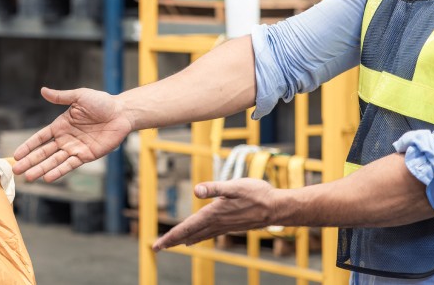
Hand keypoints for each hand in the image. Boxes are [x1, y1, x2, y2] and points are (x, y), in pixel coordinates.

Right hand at [12, 87, 132, 182]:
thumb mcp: (79, 96)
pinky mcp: (86, 156)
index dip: (28, 146)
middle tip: (16, 170)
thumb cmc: (101, 102)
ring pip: (54, 161)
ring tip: (29, 177)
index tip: (16, 154)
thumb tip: (43, 90)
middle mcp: (66, 139)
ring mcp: (75, 148)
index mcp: (61, 125)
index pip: (40, 138)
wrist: (121, 113)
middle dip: (30, 161)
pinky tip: (48, 177)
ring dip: (41, 169)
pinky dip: (59, 171)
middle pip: (44, 152)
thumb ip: (61, 97)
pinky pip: (70, 165)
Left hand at [153, 178, 276, 250]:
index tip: (156, 245)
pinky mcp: (231, 226)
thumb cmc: (257, 193)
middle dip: (173, 241)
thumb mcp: (235, 186)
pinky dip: (199, 237)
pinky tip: (196, 238)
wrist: (277, 208)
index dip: (171, 236)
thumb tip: (196, 190)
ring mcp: (224, 226)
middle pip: (190, 234)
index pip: (187, 227)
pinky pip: (209, 234)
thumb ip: (215, 188)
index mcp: (213, 213)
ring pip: (199, 235)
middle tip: (158, 247)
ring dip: (184, 239)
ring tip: (173, 243)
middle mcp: (216, 223)